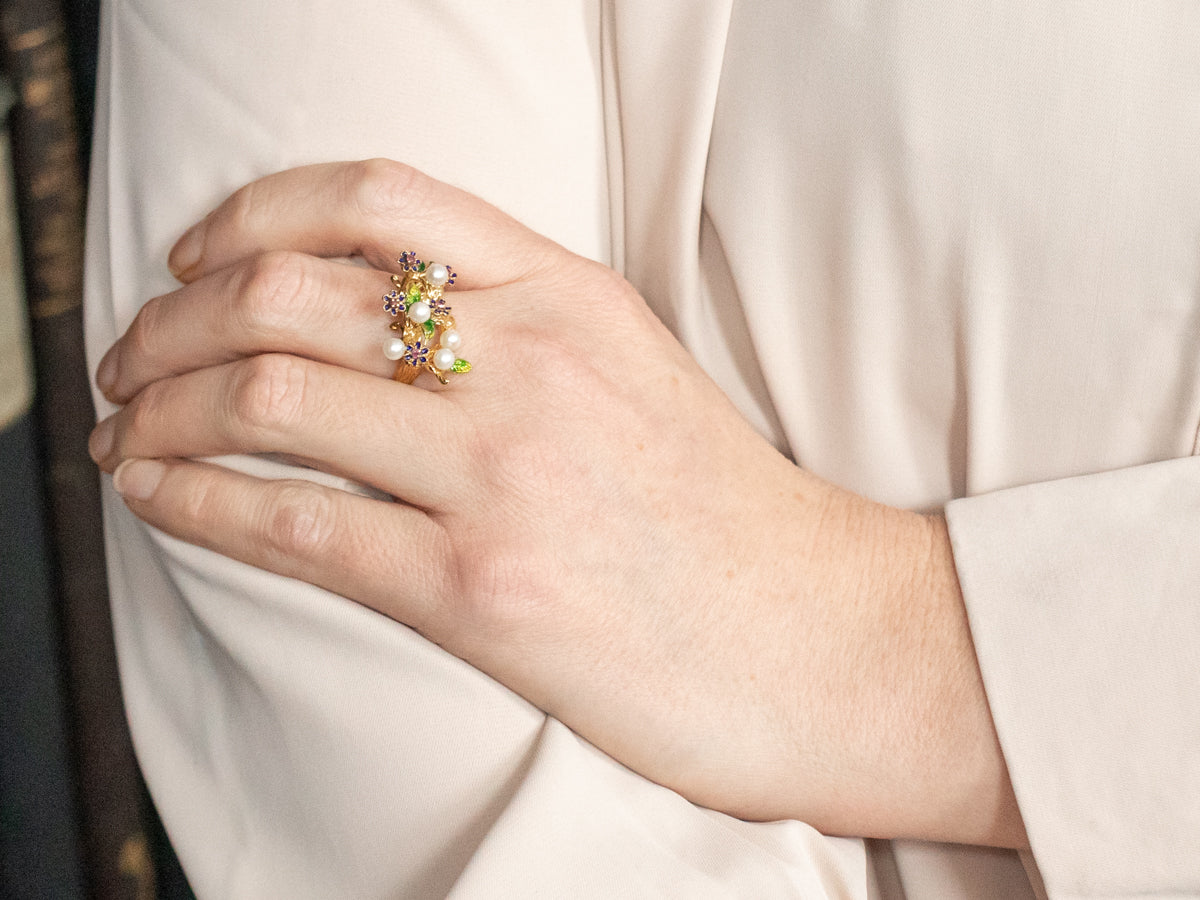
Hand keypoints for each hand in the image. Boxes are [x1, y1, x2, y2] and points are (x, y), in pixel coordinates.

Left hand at [89, 160, 1024, 846]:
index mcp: (572, 296)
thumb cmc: (722, 516)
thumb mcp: (631, 370)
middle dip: (171, 319)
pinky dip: (190, 500)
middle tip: (133, 356)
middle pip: (289, 292)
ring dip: (159, 408)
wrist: (815, 639)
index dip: (254, 212)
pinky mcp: (479, 590)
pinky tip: (155, 496)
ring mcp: (503, 474)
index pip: (379, 200)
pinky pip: (290, 522)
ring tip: (127, 431)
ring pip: (266, 395)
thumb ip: (517, 327)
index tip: (198, 254)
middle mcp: (532, 363)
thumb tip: (373, 323)